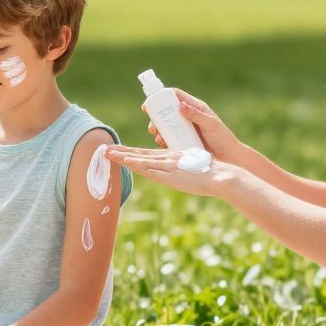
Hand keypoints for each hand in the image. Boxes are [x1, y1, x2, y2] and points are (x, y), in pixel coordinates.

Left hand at [106, 145, 231, 197]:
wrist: (221, 175)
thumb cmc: (210, 173)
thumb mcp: (192, 167)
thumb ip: (181, 169)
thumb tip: (176, 173)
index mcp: (171, 157)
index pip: (147, 154)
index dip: (131, 152)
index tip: (118, 151)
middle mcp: (167, 158)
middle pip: (139, 154)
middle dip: (121, 152)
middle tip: (104, 149)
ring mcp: (167, 165)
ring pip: (140, 159)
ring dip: (123, 156)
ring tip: (106, 153)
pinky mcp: (170, 173)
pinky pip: (149, 168)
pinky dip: (136, 163)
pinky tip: (126, 161)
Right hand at [145, 89, 243, 161]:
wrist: (228, 158)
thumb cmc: (223, 138)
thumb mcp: (210, 124)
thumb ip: (196, 115)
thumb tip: (180, 105)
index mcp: (195, 107)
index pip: (175, 96)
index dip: (161, 97)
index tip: (149, 104)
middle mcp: (188, 116)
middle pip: (166, 111)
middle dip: (156, 118)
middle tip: (152, 126)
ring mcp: (185, 129)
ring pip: (166, 125)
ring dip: (158, 130)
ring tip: (158, 138)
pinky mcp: (183, 140)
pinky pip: (169, 138)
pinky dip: (163, 140)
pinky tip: (163, 144)